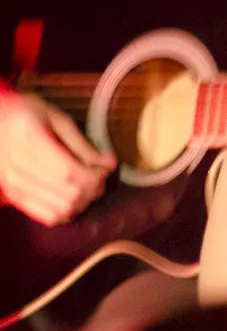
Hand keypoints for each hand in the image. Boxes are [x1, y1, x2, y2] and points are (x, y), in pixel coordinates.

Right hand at [0, 86, 115, 224]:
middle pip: (67, 194)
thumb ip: (82, 144)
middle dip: (93, 188)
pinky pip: (47, 216)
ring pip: (61, 210)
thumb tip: (107, 164)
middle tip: (100, 173)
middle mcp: (17, 166)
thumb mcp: (57, 118)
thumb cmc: (28, 114)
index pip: (68, 172)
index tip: (107, 166)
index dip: (95, 175)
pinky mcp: (14, 196)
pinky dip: (67, 211)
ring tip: (88, 184)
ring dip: (83, 201)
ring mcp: (13, 184)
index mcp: (29, 138)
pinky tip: (72, 195)